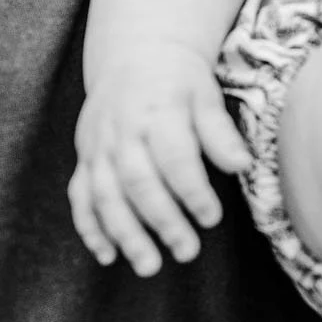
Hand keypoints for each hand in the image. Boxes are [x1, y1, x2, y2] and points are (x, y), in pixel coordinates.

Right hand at [68, 41, 250, 275]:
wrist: (135, 55)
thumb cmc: (179, 80)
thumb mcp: (204, 94)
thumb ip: (219, 131)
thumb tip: (241, 165)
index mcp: (157, 113)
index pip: (173, 157)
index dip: (192, 191)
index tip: (212, 218)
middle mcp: (122, 132)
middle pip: (138, 182)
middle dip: (162, 221)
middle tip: (187, 252)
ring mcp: (99, 148)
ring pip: (105, 195)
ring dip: (125, 234)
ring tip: (149, 266)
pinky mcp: (85, 159)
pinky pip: (80, 197)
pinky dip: (89, 228)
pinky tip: (106, 256)